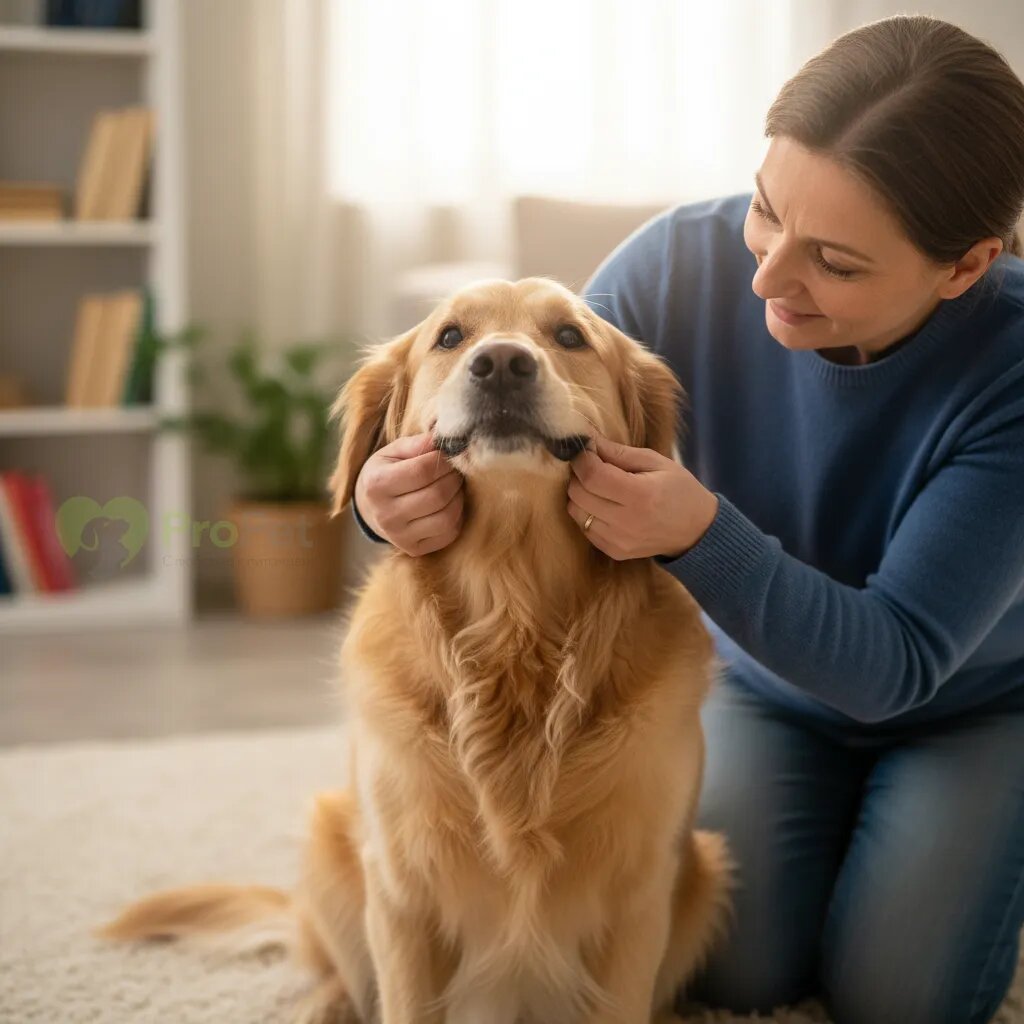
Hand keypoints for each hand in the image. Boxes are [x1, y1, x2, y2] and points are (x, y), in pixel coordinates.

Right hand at [354, 433, 464, 555]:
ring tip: (453, 486)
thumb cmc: (387, 472)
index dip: (444, 461)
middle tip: (454, 470)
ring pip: (447, 517)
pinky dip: (457, 516)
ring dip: (458, 497)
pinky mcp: (414, 549)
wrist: (371, 508)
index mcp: (377, 484)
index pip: (423, 470)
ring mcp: (399, 536)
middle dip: (454, 478)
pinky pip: (449, 533)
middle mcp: (386, 515)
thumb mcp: (394, 452)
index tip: (448, 456)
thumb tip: (444, 441)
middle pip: (438, 495)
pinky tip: (448, 505)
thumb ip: (418, 444)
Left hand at [567, 434, 717, 560]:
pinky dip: (587, 512)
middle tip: (592, 466)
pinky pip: (584, 528)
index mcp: (640, 495)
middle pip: (578, 494)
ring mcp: (618, 541)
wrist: (696, 531)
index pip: (592, 475)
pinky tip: (605, 505)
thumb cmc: (679, 489)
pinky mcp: (614, 551)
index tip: (586, 450)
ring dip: (580, 494)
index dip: (582, 459)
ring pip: (575, 511)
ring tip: (598, 487)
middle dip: (578, 475)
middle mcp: (626, 522)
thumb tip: (587, 441)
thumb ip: (619, 452)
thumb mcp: (656, 462)